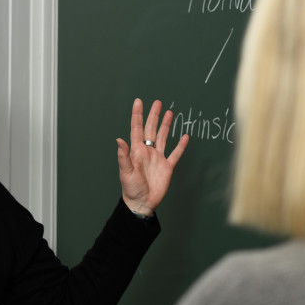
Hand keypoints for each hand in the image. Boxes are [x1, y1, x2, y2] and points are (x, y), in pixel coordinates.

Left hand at [116, 98, 188, 214]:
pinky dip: (181, 146)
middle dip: (153, 116)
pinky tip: (185, 136)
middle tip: (157, 102)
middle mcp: (147, 152)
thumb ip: (124, 156)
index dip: (137, 115)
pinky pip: (175, 154)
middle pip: (151, 129)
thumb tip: (119, 139)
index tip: (138, 102)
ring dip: (166, 125)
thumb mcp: (126, 172)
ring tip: (170, 112)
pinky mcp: (167, 167)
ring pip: (163, 138)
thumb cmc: (131, 189)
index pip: (136, 129)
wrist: (142, 203)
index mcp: (136, 151)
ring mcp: (158, 158)